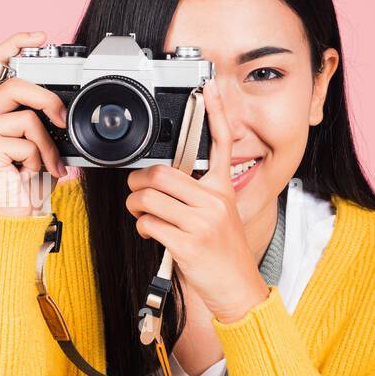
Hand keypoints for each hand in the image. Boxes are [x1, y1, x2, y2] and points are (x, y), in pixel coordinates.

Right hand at [0, 31, 69, 216]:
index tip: (38, 37)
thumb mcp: (34, 142)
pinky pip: (26, 140)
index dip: (14, 44)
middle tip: (63, 121)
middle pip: (15, 85)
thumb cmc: (23, 184)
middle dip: (48, 101)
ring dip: (46, 143)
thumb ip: (37, 117)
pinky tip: (29, 175)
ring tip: (46, 165)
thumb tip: (60, 103)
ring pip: (26, 115)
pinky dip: (39, 159)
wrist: (11, 218)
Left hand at [124, 79, 269, 323]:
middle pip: (161, 174)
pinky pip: (148, 224)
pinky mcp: (187, 244)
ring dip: (135, 207)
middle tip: (136, 190)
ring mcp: (201, 223)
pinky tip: (152, 233)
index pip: (220, 143)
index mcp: (223, 188)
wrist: (238, 288)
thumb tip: (162, 179)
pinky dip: (142, 227)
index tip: (207, 87)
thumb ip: (198, 193)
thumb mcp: (219, 214)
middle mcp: (214, 201)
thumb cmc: (223, 252)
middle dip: (138, 182)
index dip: (214, 112)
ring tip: (144, 215)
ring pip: (148, 199)